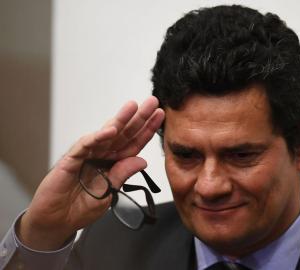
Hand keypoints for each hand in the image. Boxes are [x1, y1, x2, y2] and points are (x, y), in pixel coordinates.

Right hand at [17, 96, 164, 249]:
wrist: (57, 221)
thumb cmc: (81, 208)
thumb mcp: (109, 193)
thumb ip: (122, 175)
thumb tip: (142, 160)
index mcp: (114, 163)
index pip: (134, 143)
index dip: (147, 129)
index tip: (159, 115)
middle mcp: (102, 155)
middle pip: (124, 133)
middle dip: (138, 117)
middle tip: (151, 101)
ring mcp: (87, 155)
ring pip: (106, 133)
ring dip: (120, 120)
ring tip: (133, 106)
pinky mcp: (71, 160)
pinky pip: (85, 145)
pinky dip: (97, 137)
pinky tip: (110, 130)